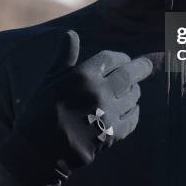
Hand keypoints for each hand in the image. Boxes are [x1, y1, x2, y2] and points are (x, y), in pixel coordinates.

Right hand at [0, 30, 151, 185]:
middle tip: (147, 66)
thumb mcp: (49, 80)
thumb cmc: (40, 112)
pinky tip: (130, 111)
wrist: (38, 153)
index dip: (119, 57)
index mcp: (83, 76)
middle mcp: (99, 92)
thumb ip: (65, 57)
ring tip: (130, 91)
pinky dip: (134, 112)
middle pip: (130, 74)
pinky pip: (133, 119)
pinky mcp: (113, 135)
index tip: (123, 60)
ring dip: (134, 91)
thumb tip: (71, 33)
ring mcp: (108, 114)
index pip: (111, 58)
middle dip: (141, 68)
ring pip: (133, 96)